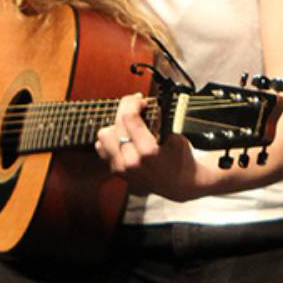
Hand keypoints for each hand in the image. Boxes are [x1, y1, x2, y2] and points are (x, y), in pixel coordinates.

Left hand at [93, 93, 215, 200]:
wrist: (179, 183)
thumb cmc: (180, 158)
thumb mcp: (175, 136)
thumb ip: (157, 121)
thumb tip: (143, 104)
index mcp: (147, 152)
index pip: (129, 117)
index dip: (133, 102)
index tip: (141, 100)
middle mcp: (130, 162)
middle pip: (116, 123)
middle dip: (126, 109)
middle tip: (137, 107)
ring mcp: (121, 168)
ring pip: (104, 135)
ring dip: (116, 125)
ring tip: (130, 124)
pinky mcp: (116, 171)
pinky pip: (102, 147)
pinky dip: (112, 139)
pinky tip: (124, 137)